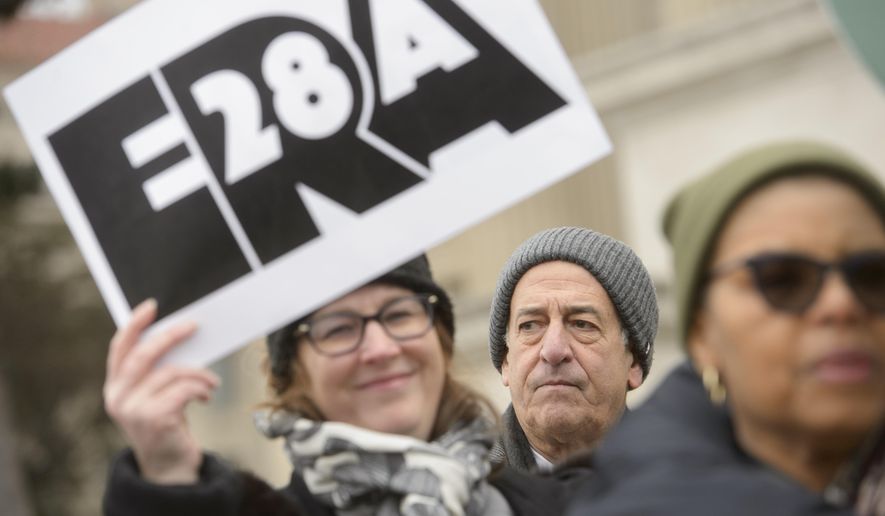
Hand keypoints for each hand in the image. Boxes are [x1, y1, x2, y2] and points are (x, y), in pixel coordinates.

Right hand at [103, 299, 219, 483]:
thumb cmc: (167, 424)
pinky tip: (206, 396)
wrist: (169, 466)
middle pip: (144, 355)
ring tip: (211, 381)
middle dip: (171, 336)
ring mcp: (133, 410)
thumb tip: (181, 334)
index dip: (134, 325)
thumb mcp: (155, 395)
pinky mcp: (154, 419)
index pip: (119, 348)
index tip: (151, 306)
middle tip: (194, 326)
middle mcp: (118, 398)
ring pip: (171, 372)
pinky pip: (184, 389)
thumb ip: (156, 371)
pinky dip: (200, 388)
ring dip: (198, 372)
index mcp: (115, 387)